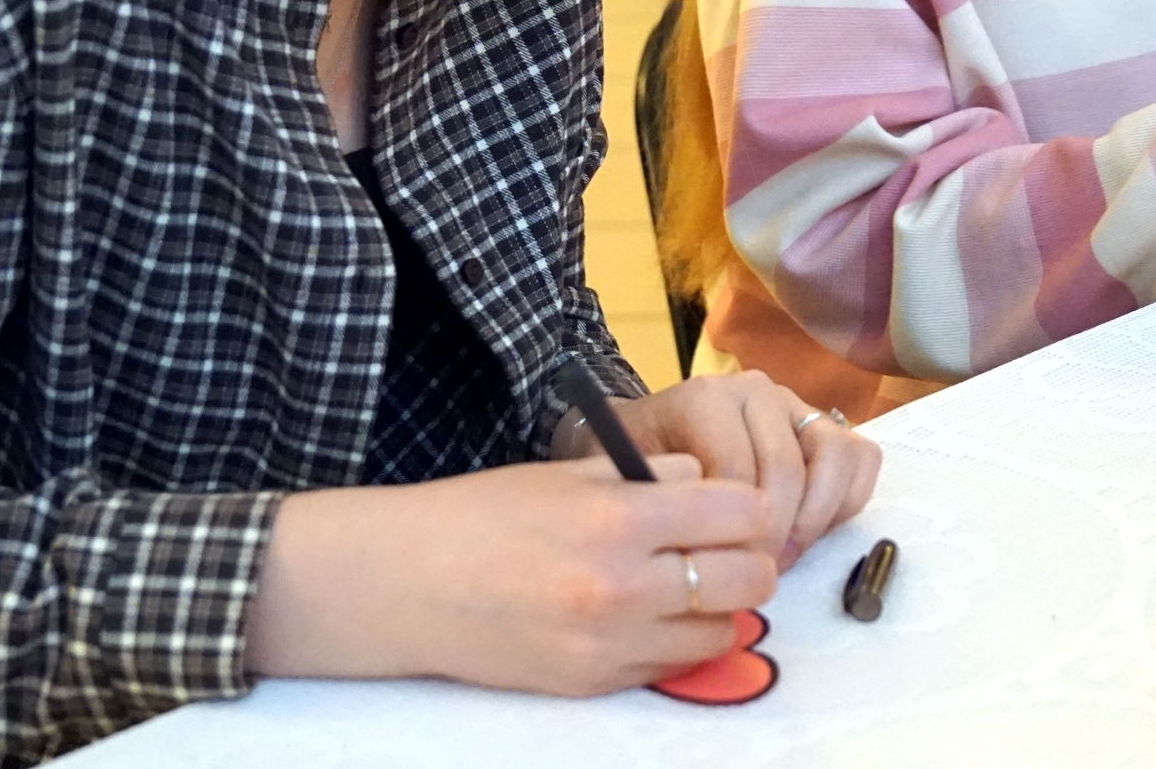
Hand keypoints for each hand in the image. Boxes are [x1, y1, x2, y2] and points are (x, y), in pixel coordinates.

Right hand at [242, 453, 774, 693]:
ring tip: (687, 584)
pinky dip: (678, 640)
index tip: (736, 505)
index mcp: (618, 518)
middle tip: (725, 546)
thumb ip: (650, 476)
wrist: (406, 585)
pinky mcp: (594, 682)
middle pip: (747, 578)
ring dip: (719, 606)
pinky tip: (649, 615)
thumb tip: (712, 484)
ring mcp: (611, 642)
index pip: (740, 513)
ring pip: (723, 631)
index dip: (748, 505)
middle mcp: (624, 586)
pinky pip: (673, 665)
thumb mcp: (568, 474)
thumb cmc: (482, 515)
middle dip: (749, 558)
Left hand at [586, 372, 881, 569]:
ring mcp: (795, 403)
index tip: (727, 572)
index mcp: (706, 399)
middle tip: (760, 574)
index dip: (736, 532)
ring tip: (788, 553)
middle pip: (786, 468)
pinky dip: (845, 499)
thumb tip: (696, 557)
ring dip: (817, 516)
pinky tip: (812, 530)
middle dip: (777, 533)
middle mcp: (756, 390)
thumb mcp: (632, 482)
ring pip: (835, 454)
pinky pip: (860, 457)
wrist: (648, 432)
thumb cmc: (639, 463)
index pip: (737, 471)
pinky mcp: (824, 423)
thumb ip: (660, 508)